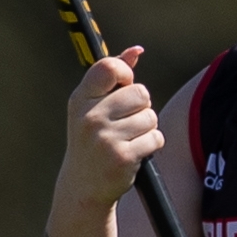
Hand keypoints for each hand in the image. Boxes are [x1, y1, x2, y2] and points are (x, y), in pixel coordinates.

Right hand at [55, 47, 156, 210]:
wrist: (83, 186)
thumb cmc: (92, 139)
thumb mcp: (93, 107)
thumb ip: (113, 77)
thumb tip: (137, 50)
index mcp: (80, 100)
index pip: (109, 68)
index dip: (126, 74)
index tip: (125, 86)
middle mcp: (90, 118)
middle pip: (140, 92)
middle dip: (142, 105)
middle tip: (128, 120)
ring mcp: (106, 139)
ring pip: (150, 116)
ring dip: (148, 127)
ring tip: (130, 138)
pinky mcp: (123, 157)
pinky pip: (155, 137)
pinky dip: (152, 144)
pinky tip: (136, 152)